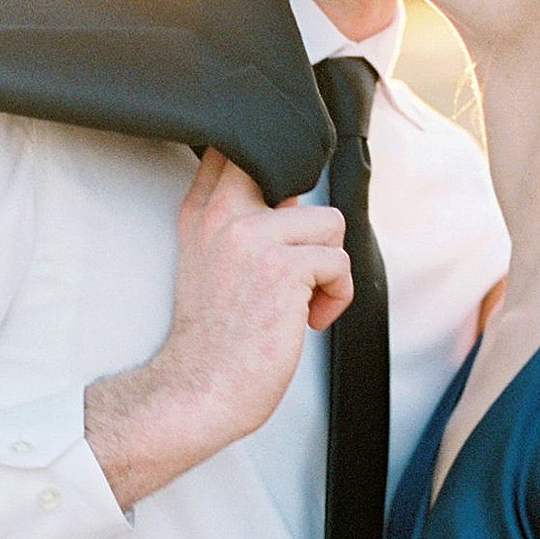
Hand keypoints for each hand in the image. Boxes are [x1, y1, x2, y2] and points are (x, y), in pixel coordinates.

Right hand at [83, 152, 351, 507]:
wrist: (200, 389)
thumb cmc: (213, 340)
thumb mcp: (208, 265)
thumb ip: (242, 223)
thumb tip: (291, 199)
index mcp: (203, 214)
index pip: (235, 150)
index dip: (272, 165)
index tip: (281, 199)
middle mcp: (224, 217)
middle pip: (292, 171)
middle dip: (309, 221)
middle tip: (299, 266)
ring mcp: (252, 238)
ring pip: (329, 223)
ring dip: (327, 267)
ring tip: (301, 300)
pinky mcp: (282, 268)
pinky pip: (339, 263)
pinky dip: (335, 298)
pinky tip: (307, 320)